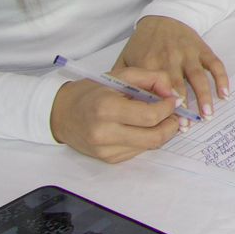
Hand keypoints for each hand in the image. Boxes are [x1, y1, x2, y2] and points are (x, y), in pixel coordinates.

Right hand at [48, 67, 186, 162]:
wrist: (61, 113)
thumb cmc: (91, 91)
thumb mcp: (121, 74)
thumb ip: (152, 78)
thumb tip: (174, 94)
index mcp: (107, 109)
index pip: (150, 116)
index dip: (168, 108)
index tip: (172, 99)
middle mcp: (105, 133)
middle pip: (154, 137)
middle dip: (171, 125)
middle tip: (174, 114)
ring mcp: (105, 150)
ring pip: (149, 146)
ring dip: (161, 132)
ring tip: (159, 118)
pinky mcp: (108, 159)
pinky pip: (138, 151)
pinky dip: (146, 139)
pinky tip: (141, 127)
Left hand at [118, 16, 226, 115]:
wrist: (163, 17)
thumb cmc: (143, 43)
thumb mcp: (126, 59)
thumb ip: (121, 81)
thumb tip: (116, 107)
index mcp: (148, 63)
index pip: (154, 90)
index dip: (160, 108)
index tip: (164, 125)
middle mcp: (169, 58)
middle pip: (178, 86)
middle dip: (183, 107)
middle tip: (187, 126)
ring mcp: (188, 53)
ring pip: (198, 76)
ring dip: (204, 96)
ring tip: (207, 114)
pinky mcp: (202, 48)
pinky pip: (214, 64)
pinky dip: (221, 78)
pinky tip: (225, 94)